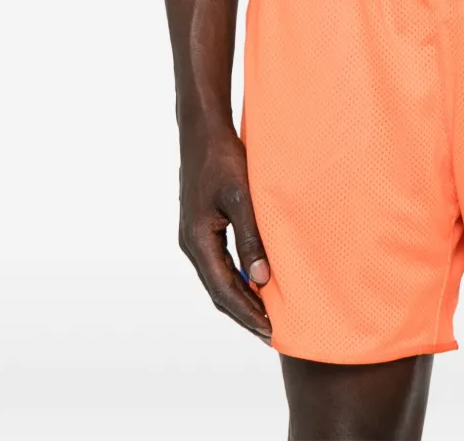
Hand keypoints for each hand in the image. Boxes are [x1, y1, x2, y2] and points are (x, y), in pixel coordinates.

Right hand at [178, 125, 271, 340]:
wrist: (203, 131)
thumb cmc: (222, 159)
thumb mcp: (242, 197)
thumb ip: (250, 237)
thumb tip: (261, 278)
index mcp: (197, 240)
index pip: (223, 289)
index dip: (246, 312)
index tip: (269, 330)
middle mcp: (192, 244)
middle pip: (218, 290)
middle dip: (244, 313)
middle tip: (271, 332)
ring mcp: (194, 237)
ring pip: (218, 278)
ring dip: (240, 297)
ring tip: (267, 314)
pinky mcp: (201, 228)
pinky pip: (219, 263)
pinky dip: (237, 278)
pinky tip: (256, 280)